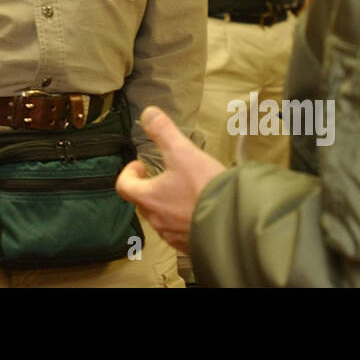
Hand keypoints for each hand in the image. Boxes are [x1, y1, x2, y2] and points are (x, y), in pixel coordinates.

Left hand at [116, 106, 225, 251]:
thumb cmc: (205, 188)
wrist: (235, 223)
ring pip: (161, 218)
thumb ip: (163, 131)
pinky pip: (179, 232)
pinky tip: (199, 210)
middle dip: (148, 187)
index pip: (123, 186)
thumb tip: (148, 113)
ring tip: (182, 191)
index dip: (129, 172)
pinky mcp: (191, 245)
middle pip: (141, 202)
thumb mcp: (183, 152)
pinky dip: (183, 220)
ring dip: (166, 204)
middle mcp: (157, 220)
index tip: (141, 165)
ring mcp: (173, 235)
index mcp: (149, 198)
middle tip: (160, 175)